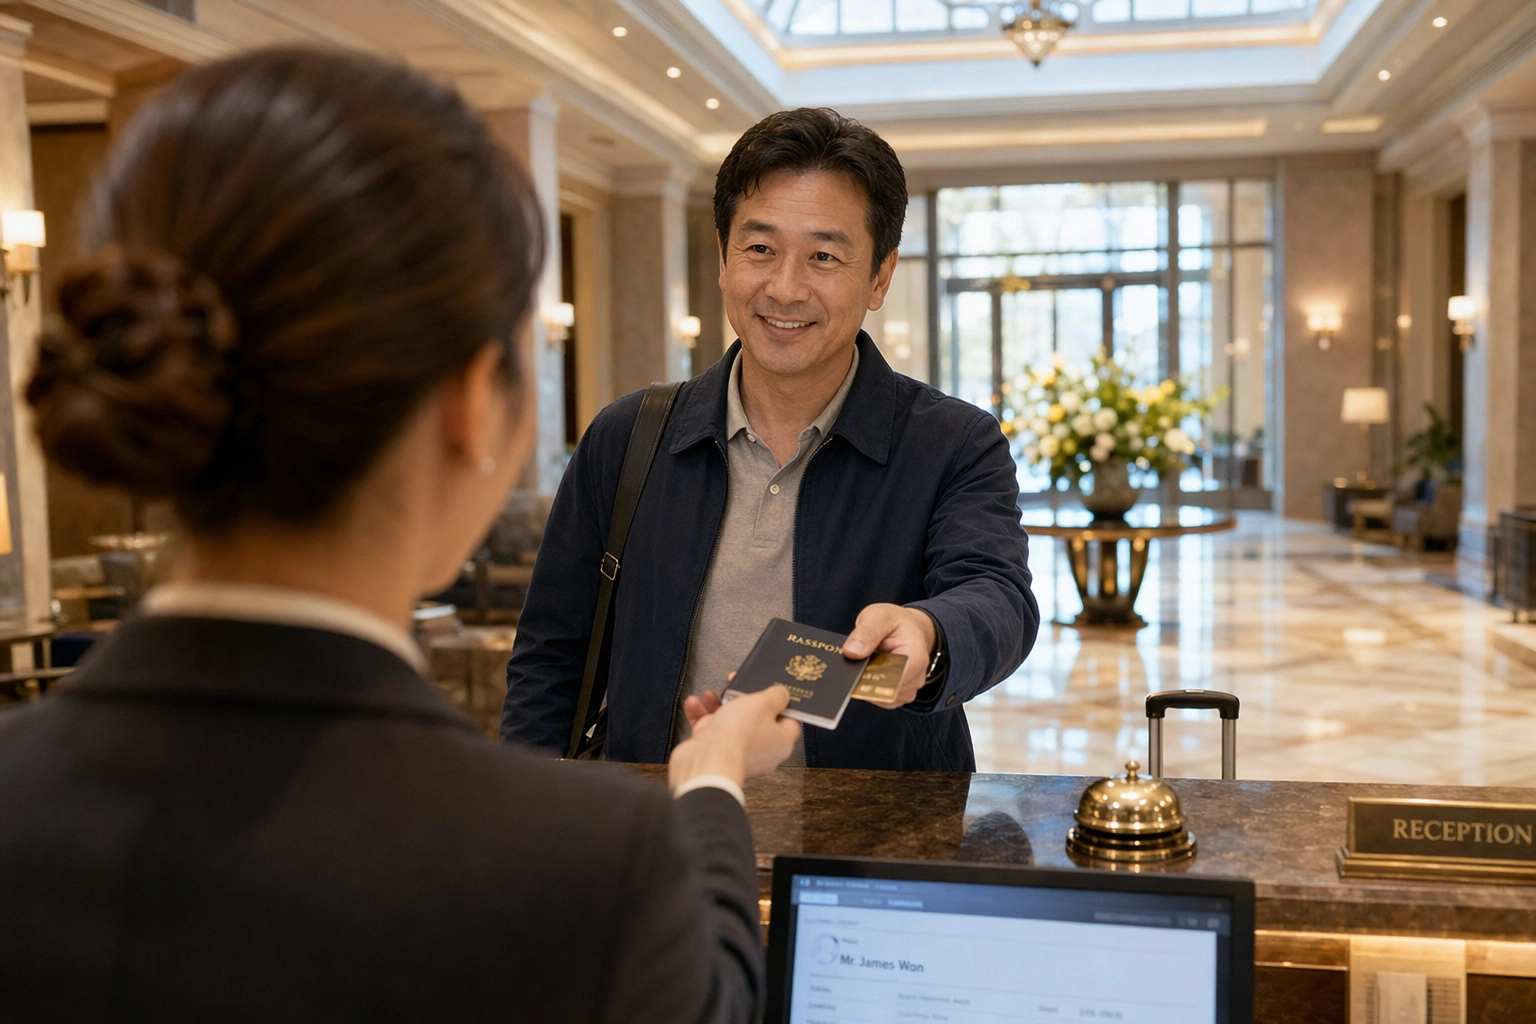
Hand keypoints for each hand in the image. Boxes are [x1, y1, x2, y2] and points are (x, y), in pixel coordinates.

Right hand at [669, 684, 800, 790]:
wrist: (707, 760)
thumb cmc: (738, 736)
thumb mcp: (763, 703)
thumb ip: (777, 695)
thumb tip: (782, 695)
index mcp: (781, 742)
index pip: (789, 720)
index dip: (781, 702)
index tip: (772, 689)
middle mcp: (761, 750)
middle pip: (757, 718)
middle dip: (743, 699)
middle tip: (736, 686)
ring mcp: (737, 752)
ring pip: (730, 723)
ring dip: (718, 705)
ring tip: (710, 694)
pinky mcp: (715, 753)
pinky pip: (710, 731)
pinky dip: (702, 715)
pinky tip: (695, 704)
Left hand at [842, 603, 935, 707]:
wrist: (907, 628)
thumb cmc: (896, 622)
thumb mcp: (879, 616)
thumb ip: (866, 632)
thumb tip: (852, 652)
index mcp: (915, 657)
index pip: (893, 679)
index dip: (871, 678)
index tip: (856, 671)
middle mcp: (916, 677)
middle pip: (885, 690)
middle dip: (866, 680)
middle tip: (857, 662)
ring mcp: (908, 689)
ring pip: (881, 697)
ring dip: (867, 683)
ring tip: (866, 663)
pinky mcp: (898, 695)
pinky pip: (880, 699)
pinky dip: (869, 688)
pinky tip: (867, 672)